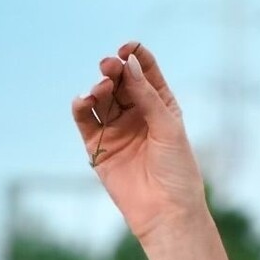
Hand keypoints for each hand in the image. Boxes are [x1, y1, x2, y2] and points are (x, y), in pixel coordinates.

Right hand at [72, 41, 206, 242]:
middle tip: (108, 65)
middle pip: (120, 82)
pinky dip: (81, 106)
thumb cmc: (177, 170)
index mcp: (161, 106)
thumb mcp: (168, 127)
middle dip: (113, 70)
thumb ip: (146, 96)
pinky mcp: (99, 147)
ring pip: (101, 98)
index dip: (135, 56)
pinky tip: (84, 99)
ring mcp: (117, 130)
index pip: (145, 72)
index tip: (126, 48)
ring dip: (98, 88)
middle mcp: (137, 114)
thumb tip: (128, 64)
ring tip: (101, 88)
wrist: (167, 211)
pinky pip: (86, 120)